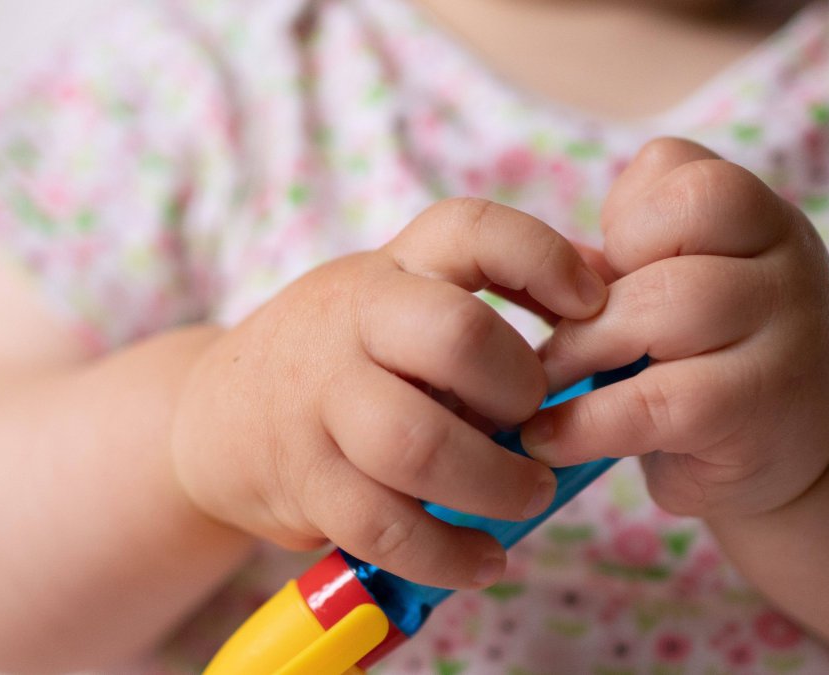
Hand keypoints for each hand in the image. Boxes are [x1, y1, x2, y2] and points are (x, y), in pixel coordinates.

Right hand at [170, 198, 607, 588]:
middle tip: (539, 421)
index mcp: (393, 269)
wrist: (216, 413)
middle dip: (520, 388)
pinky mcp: (303, 478)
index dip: (543, 259)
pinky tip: (483, 560)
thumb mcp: (400, 299)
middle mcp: (352, 321)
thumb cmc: (343, 355)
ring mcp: (320, 400)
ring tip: (528, 496)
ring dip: (495, 482)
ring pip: (417, 443)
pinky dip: (447, 554)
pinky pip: (383, 525)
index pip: (470, 229)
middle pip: (454, 335)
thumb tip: (612, 286)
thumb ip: (491, 289)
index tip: (591, 305)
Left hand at [521, 138, 828, 517]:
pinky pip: (659, 401)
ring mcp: (788, 332)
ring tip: (546, 386)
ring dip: (584, 347)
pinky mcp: (760, 410)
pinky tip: (549, 439)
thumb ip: (618, 270)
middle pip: (677, 221)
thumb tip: (527, 268)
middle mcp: (788, 260)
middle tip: (557, 340)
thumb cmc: (703, 366)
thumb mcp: (669, 297)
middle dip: (594, 286)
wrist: (788, 462)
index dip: (620, 216)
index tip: (601, 277)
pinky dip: (586, 423)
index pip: (674, 166)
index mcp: (759, 219)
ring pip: (671, 302)